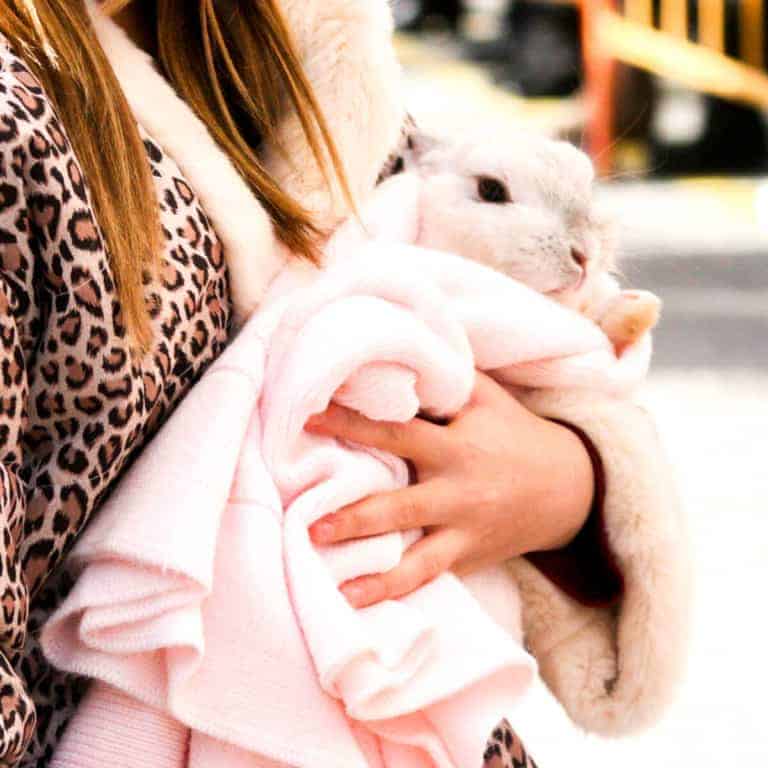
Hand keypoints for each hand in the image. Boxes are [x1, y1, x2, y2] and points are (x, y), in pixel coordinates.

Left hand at [306, 372, 594, 607]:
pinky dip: (401, 593)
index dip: (352, 426)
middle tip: (311, 526)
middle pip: (402, 508)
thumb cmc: (517, 435)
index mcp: (456, 448)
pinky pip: (432, 579)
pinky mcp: (470, 560)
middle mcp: (459, 494)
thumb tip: (395, 354)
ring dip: (378, 577)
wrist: (570, 488)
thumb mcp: (487, 398)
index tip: (308, 419)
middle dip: (358, 518)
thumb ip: (445, 378)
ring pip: (419, 562)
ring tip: (337, 587)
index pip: (397, 434)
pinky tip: (364, 606)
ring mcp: (466, 533)